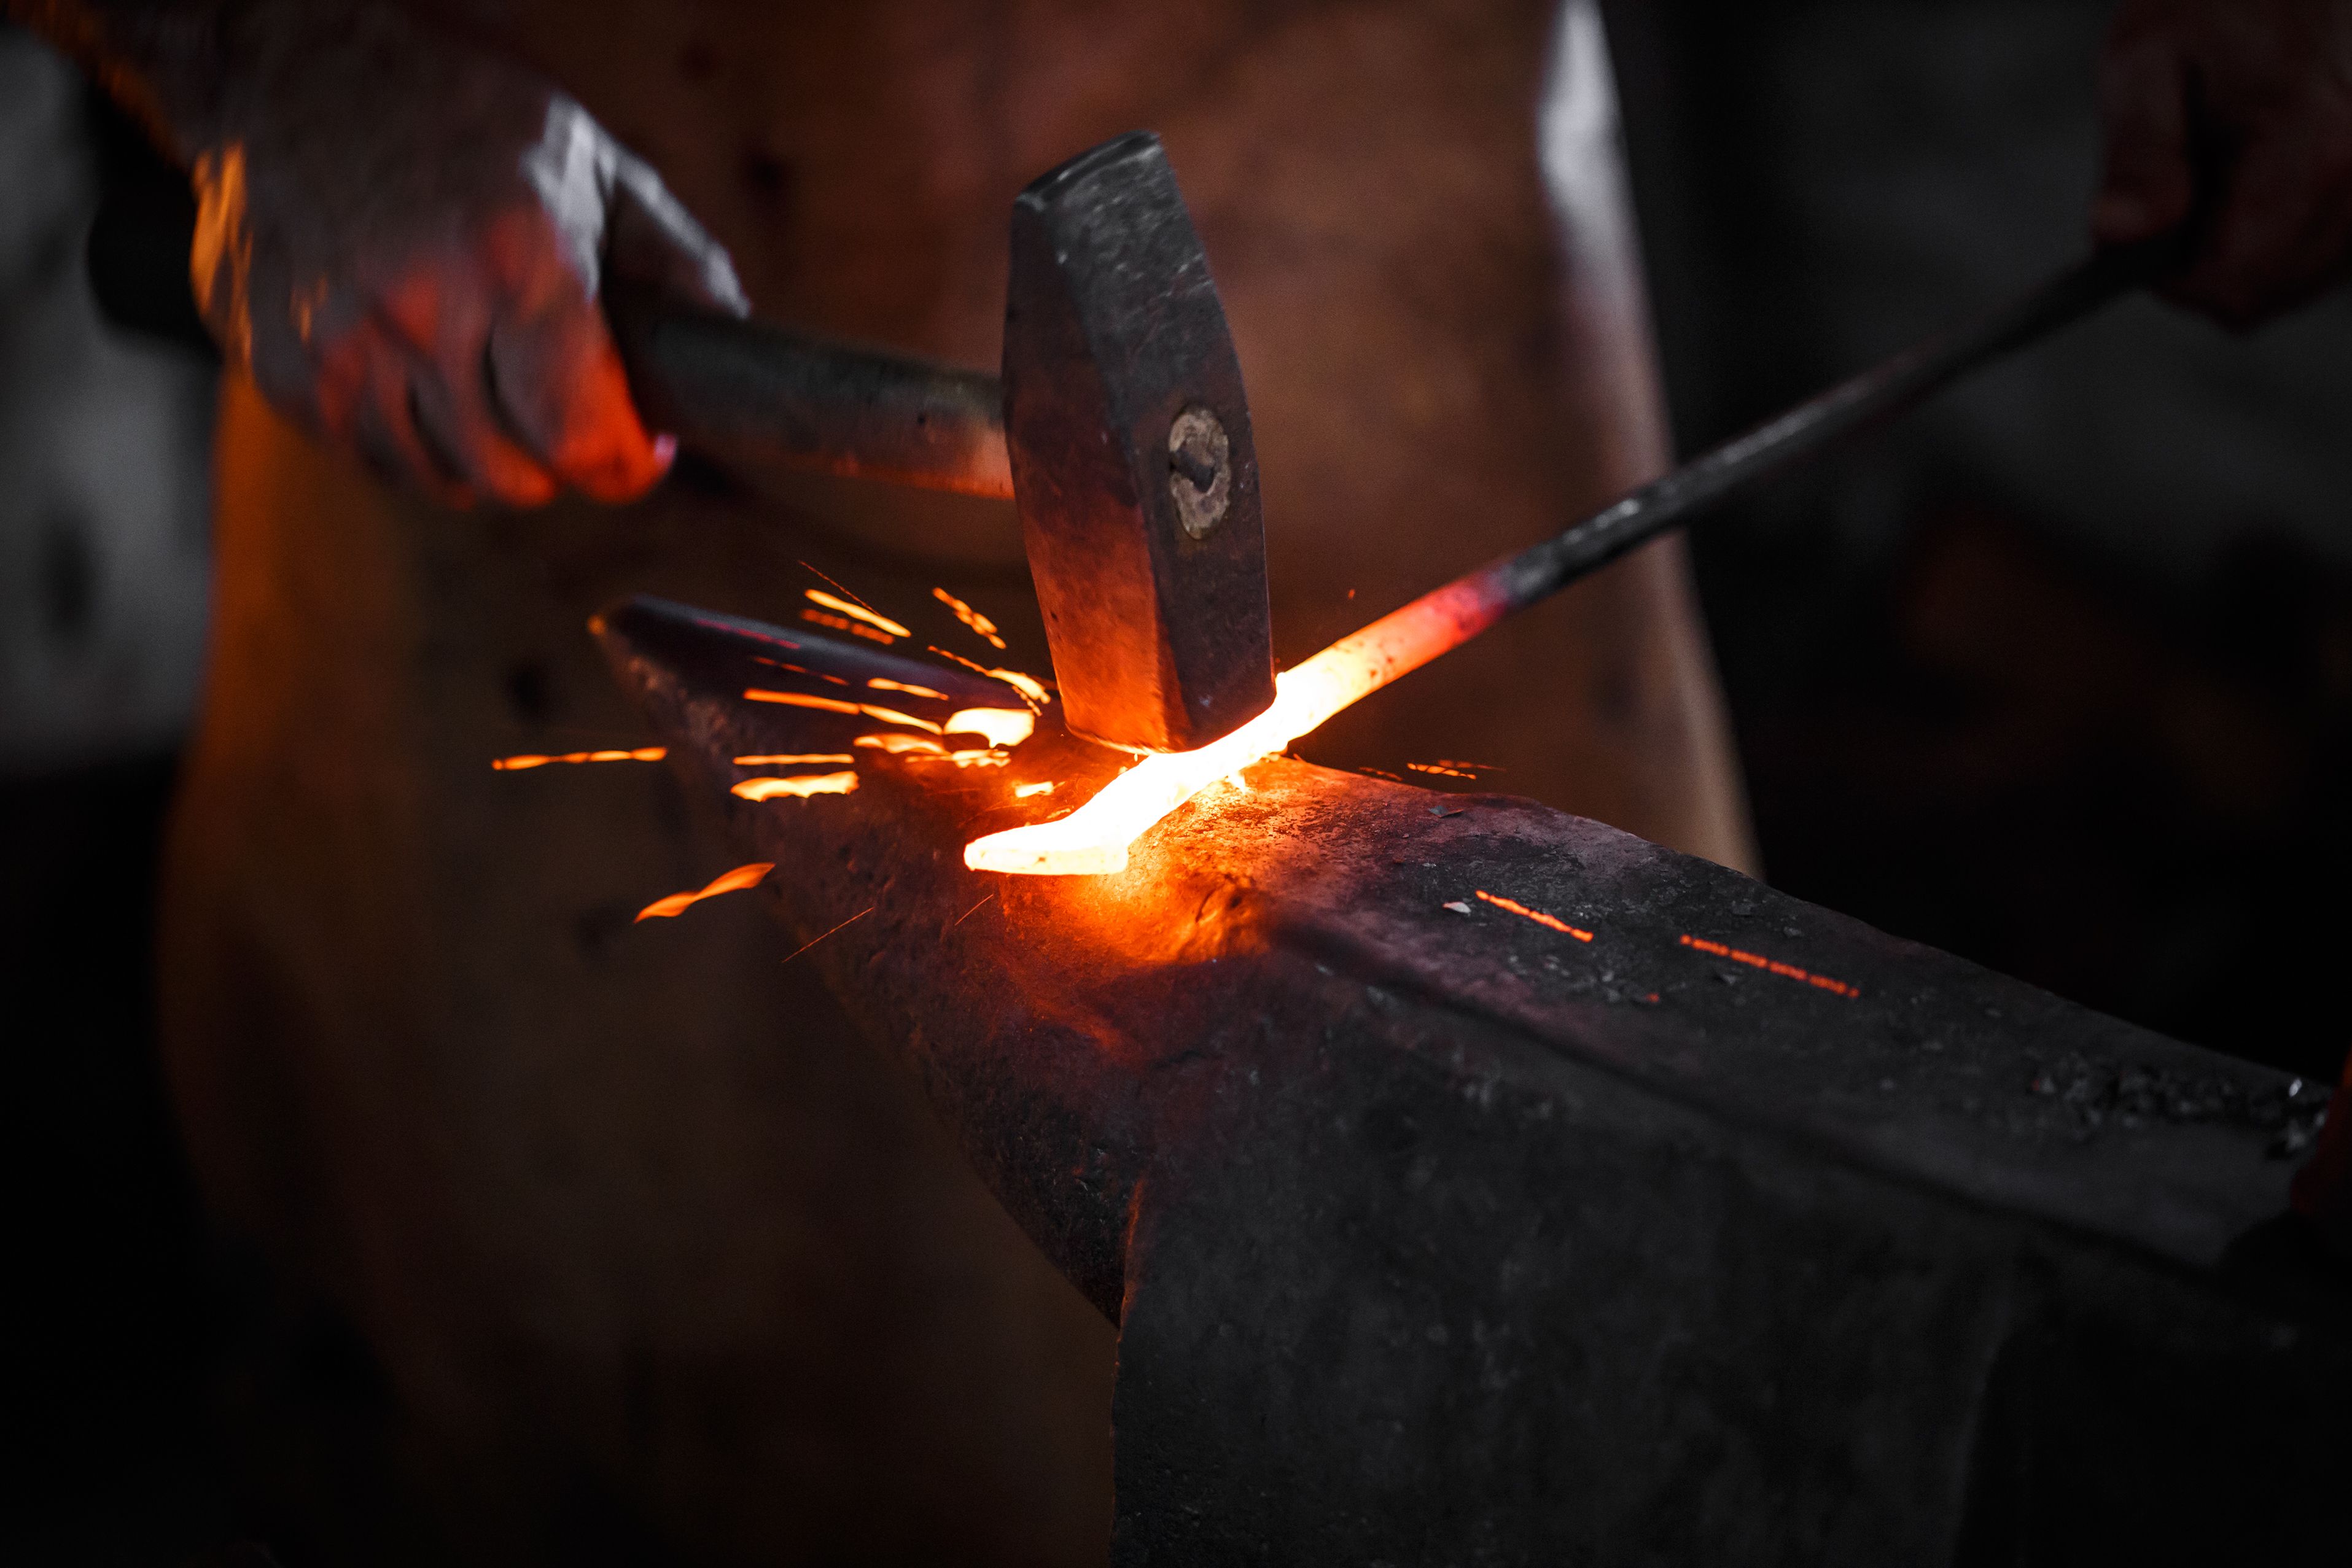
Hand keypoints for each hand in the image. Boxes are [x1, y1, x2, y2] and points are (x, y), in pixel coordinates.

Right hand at [186, 0, 744, 505]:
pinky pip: (370, 457)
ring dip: (482, 455)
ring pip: (443, 478)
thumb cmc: (464, 115)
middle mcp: (419, 307)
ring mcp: (339, 343)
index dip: (624, 464)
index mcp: (514, 258)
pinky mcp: (279, 366)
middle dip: (557, 458)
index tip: (637, 449)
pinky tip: (421, 375)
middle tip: (560, 405)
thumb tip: (733, 348)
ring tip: (490, 384)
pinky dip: (409, 440)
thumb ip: (676, 262)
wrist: (295, 69)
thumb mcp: (594, 165)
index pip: (582, 437)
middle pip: (516, 474)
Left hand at [2095, 0, 2351, 327]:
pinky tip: (2256, 180)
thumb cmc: (2209, 3)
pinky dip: (2279, 236)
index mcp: (2310, 149)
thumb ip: (2137, 158)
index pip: (2235, 289)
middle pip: (2266, 295)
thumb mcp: (2144, 64)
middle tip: (2179, 191)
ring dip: (2243, 251)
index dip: (2171, 281)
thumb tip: (2118, 236)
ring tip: (2221, 171)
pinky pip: (2323, 255)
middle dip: (2205, 266)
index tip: (2143, 231)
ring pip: (2297, 282)